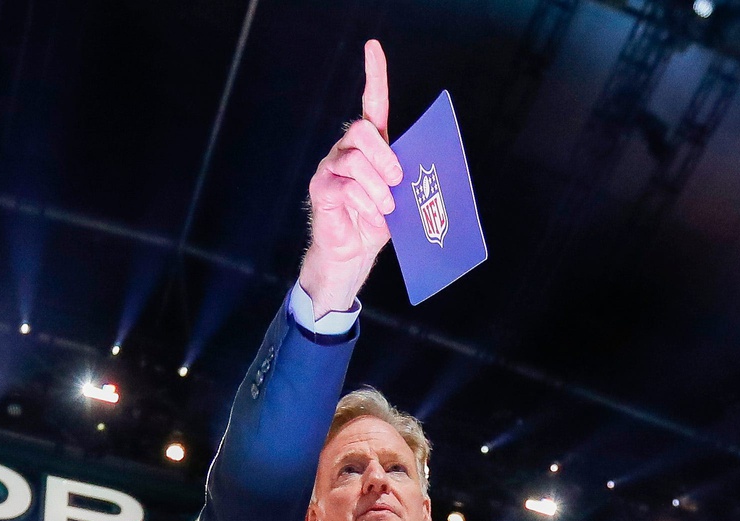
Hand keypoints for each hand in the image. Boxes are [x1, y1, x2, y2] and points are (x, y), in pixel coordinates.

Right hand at [297, 40, 402, 314]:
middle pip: (361, 130)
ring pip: (355, 160)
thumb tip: (417, 169)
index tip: (373, 47)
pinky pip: (345, 185)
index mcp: (370, 147)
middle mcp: (347, 150)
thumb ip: (405, 176)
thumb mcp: (399, 196)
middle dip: (383, 154)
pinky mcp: (322, 189)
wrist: (353, 254)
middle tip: (398, 178)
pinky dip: (364, 199)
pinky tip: (372, 212)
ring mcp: (331, 168)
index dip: (373, 74)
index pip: (371, 103)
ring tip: (387, 205)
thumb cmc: (376, 223)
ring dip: (377, 184)